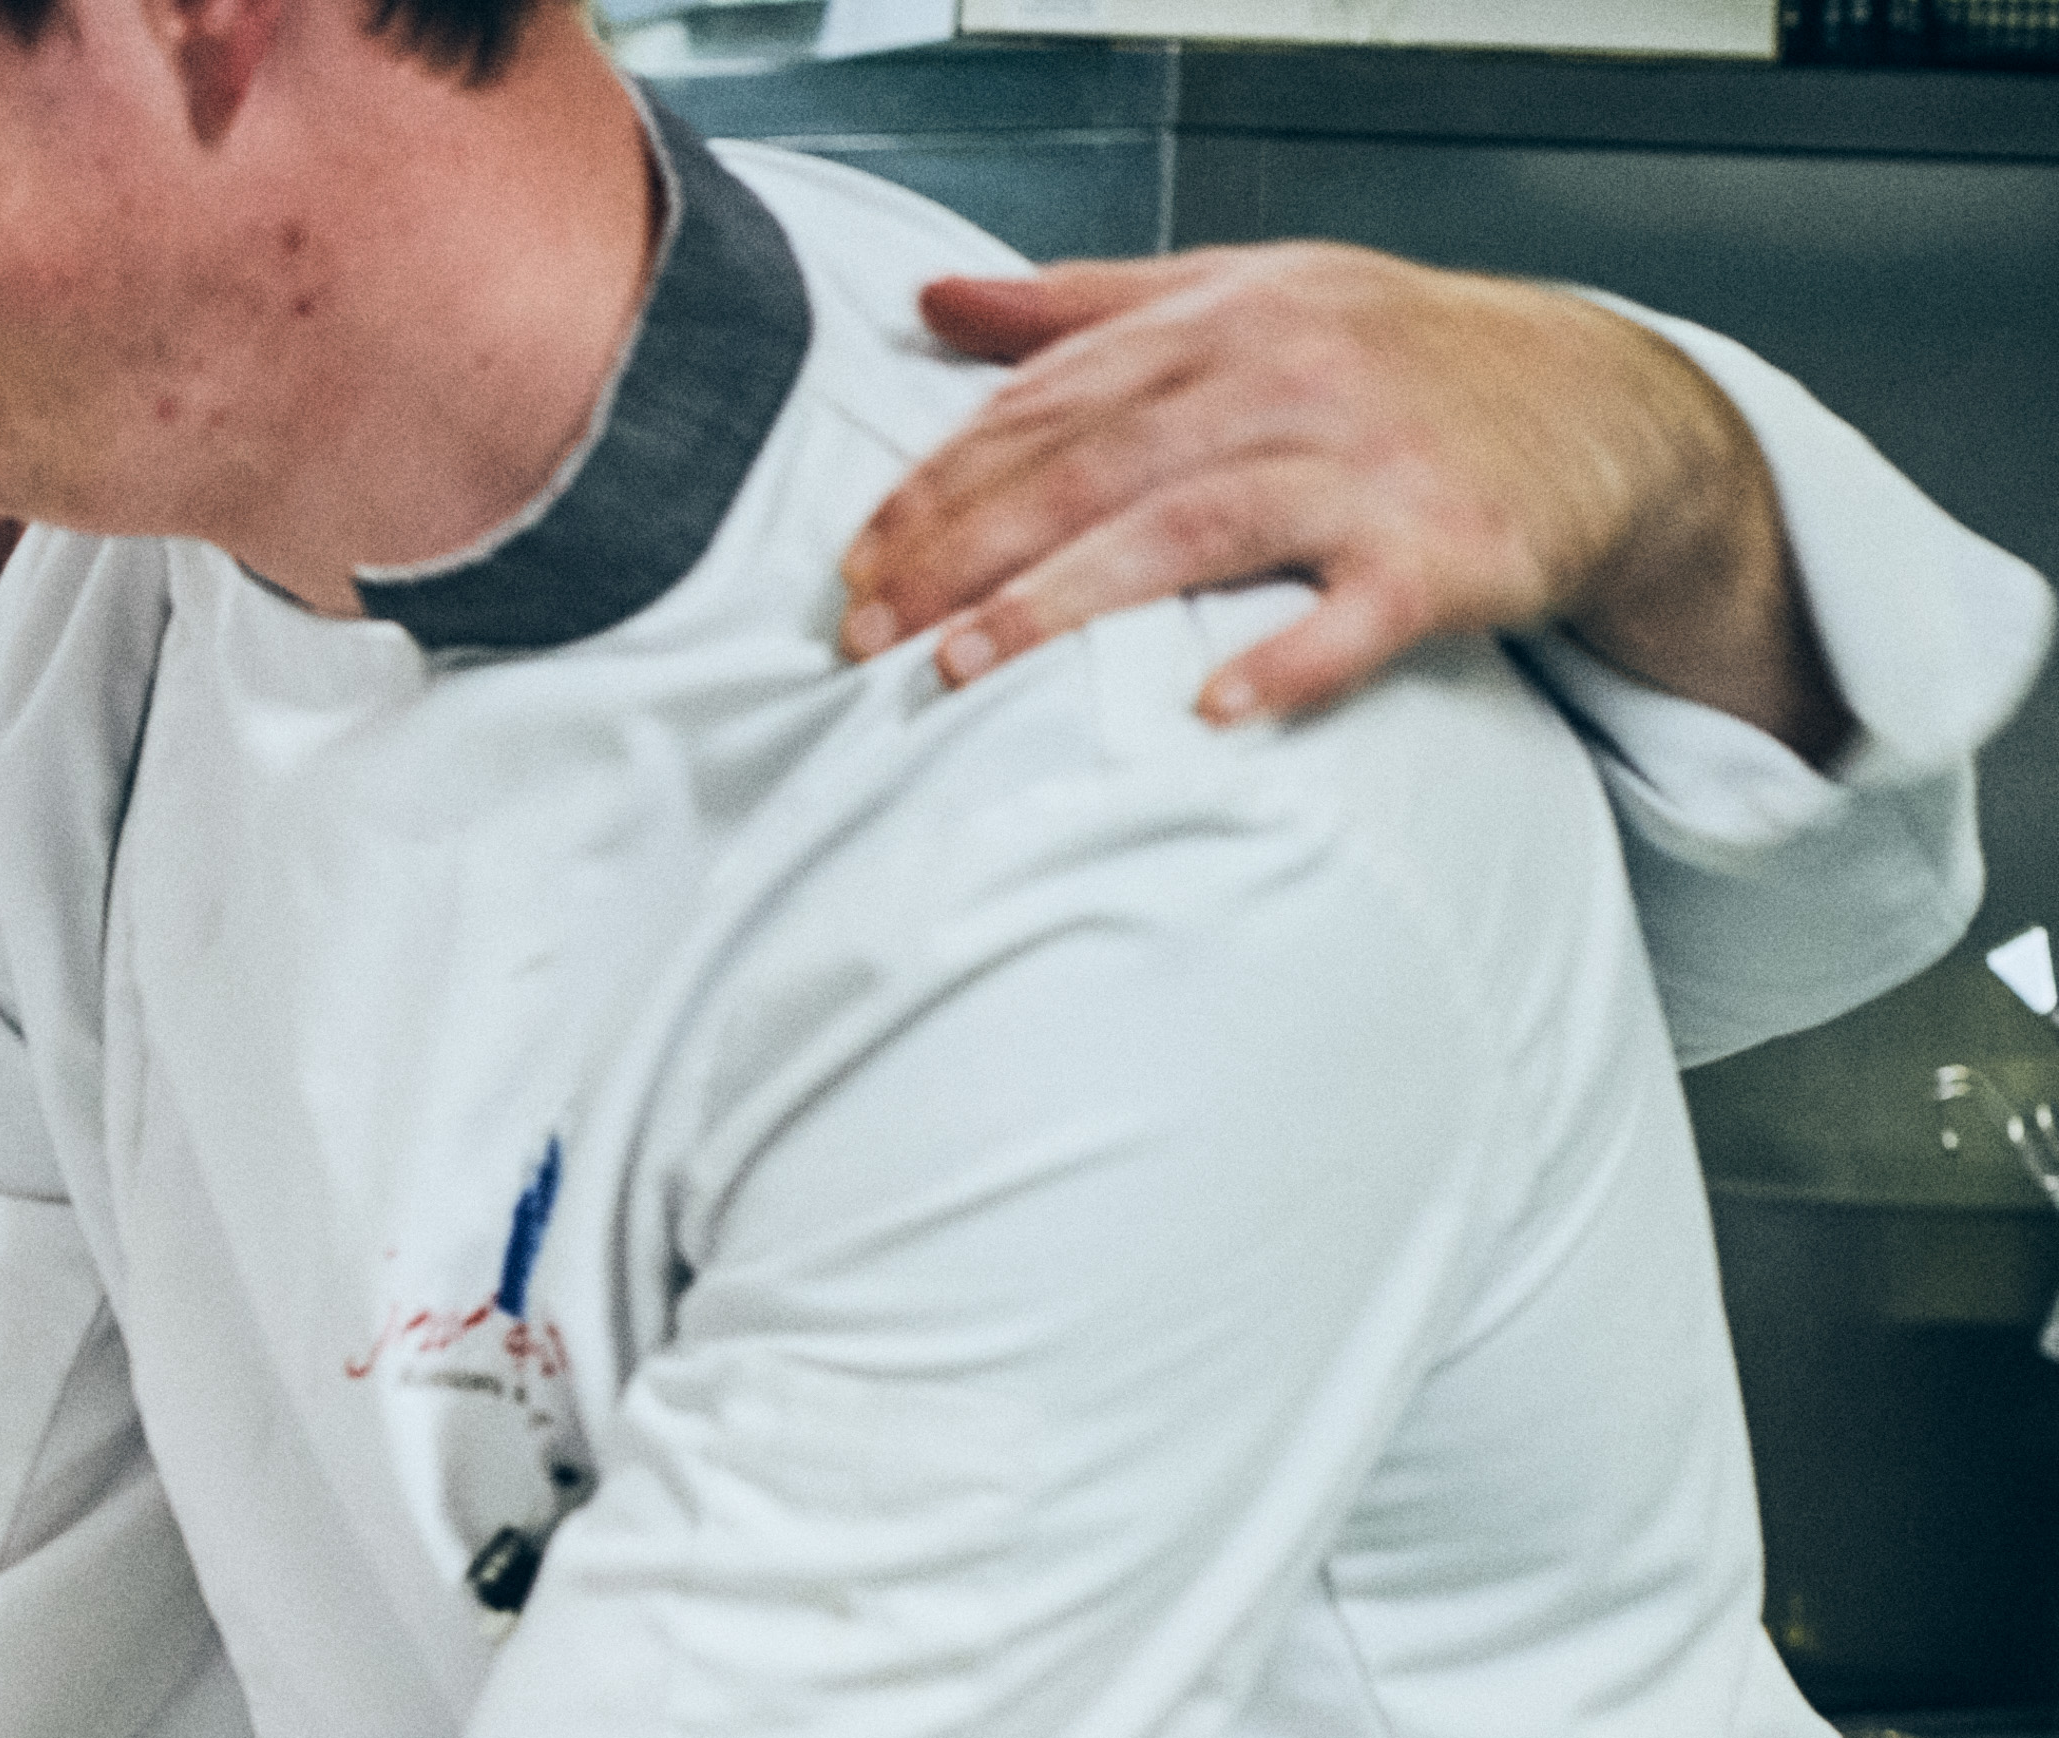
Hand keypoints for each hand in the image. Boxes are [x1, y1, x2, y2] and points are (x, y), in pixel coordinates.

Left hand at [846, 246, 1844, 757]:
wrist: (1609, 405)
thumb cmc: (1403, 361)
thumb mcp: (1250, 298)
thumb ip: (1086, 307)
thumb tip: (936, 302)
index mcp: (1227, 321)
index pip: (1049, 403)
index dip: (941, 485)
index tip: (857, 560)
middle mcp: (1290, 378)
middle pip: (1094, 466)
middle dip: (964, 553)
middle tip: (868, 632)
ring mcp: (1370, 464)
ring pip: (1190, 527)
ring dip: (1068, 601)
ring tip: (965, 667)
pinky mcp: (1449, 550)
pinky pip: (1356, 613)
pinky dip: (1286, 658)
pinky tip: (1209, 710)